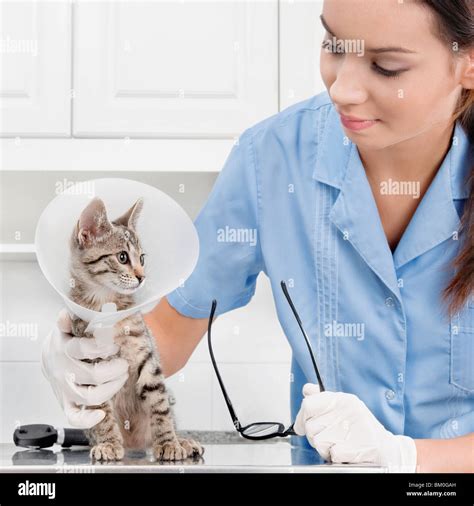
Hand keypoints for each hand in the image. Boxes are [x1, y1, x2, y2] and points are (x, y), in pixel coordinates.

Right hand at [41, 308, 128, 427]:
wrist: (47, 357)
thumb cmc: (65, 339)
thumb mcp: (65, 327)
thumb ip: (66, 321)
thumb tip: (64, 314)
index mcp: (65, 349)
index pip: (84, 350)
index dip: (103, 347)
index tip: (115, 345)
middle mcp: (64, 371)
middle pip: (92, 376)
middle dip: (114, 370)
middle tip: (124, 363)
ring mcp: (65, 389)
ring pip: (88, 396)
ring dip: (110, 389)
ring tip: (122, 377)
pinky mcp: (66, 402)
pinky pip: (73, 417)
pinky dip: (86, 419)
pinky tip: (100, 414)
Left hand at [294, 383, 416, 471]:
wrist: (386, 448)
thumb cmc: (361, 427)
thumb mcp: (343, 406)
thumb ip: (322, 398)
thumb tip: (307, 390)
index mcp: (341, 400)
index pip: (308, 404)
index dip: (301, 417)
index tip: (301, 426)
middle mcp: (346, 411)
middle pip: (310, 426)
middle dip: (315, 436)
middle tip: (328, 437)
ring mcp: (351, 429)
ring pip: (318, 442)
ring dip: (325, 447)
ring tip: (337, 444)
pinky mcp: (355, 447)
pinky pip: (331, 453)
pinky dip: (335, 456)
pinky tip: (344, 451)